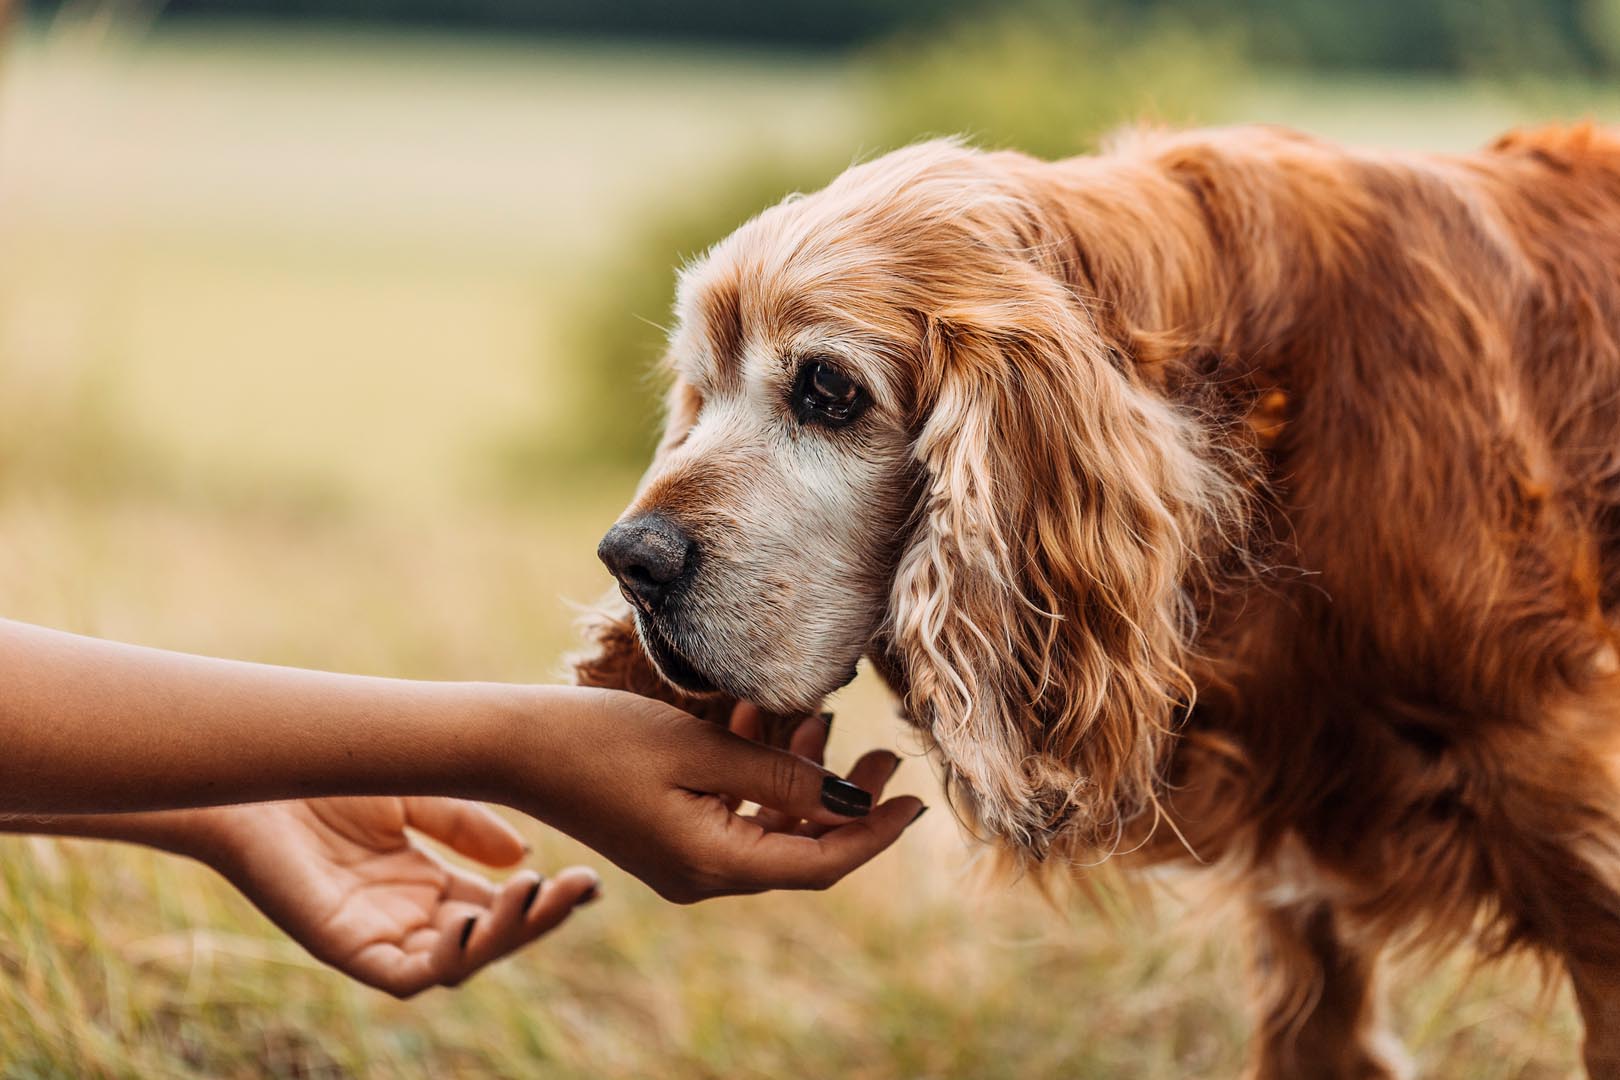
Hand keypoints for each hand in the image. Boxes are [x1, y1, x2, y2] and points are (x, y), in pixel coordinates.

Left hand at [198, 797, 597, 997]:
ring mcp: (381, 935)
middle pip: (492, 937)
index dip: (547, 900)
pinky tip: (472, 921)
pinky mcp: (346, 949)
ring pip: (461, 962)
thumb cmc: (327, 777)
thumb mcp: (419, 793)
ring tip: (532, 895)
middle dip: (541, 918)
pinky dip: (447, 960)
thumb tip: (527, 863)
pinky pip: (408, 976)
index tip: (588, 880)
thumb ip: (468, 827)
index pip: (501, 904)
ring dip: (504, 936)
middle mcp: (410, 915)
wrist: (257, 774)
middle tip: (577, 888)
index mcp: (428, 883)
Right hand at [508, 689, 925, 903]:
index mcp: (714, 865)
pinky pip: (734, 812)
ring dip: (801, 778)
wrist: (516, 747)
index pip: (821, 863)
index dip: (873, 833)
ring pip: (769, 826)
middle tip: (886, 752)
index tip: (915, 798)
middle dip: (847, 801)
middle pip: (801, 848)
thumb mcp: (701, 749)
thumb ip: (779, 774)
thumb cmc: (602, 740)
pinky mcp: (668, 834)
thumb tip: (848, 796)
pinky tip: (761, 721)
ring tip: (823, 720)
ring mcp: (684, 859)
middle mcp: (704, 875)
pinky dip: (758, 774)